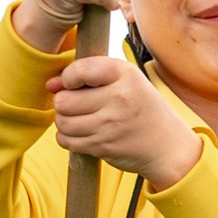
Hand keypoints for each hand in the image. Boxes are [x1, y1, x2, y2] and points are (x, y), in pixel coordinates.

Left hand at [48, 54, 200, 187]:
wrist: (167, 146)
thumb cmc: (141, 108)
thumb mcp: (126, 81)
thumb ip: (88, 75)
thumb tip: (50, 84)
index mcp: (124, 74)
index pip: (79, 70)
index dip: (68, 78)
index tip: (74, 84)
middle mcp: (118, 98)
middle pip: (64, 100)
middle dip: (63, 103)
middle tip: (76, 105)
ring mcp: (110, 124)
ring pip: (62, 122)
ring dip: (64, 121)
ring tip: (79, 119)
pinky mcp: (103, 146)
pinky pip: (67, 141)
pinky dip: (67, 138)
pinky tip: (81, 134)